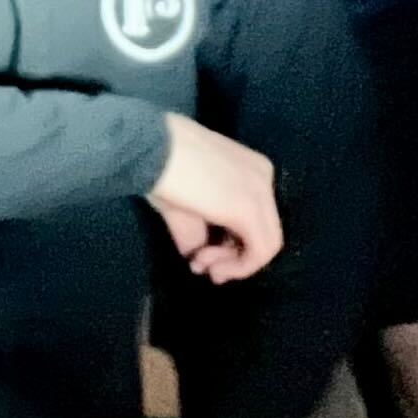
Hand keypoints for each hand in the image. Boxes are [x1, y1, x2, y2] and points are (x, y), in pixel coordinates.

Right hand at [146, 113, 280, 284]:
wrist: (150, 149)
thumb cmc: (159, 168)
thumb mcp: (182, 206)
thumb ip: (197, 232)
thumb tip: (197, 260)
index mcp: (251, 168)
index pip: (255, 216)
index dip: (231, 244)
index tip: (201, 258)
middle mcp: (264, 177)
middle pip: (264, 231)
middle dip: (234, 258)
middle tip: (201, 266)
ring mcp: (261, 192)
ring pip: (267, 244)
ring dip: (234, 265)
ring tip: (199, 263)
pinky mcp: (251, 210)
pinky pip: (259, 252)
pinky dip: (237, 267)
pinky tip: (208, 264)